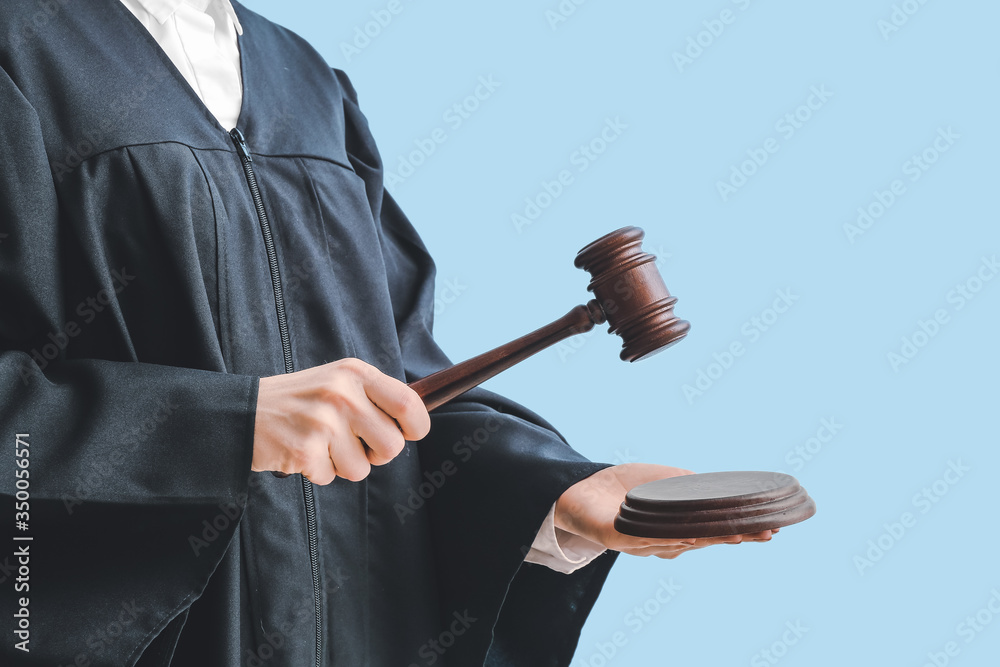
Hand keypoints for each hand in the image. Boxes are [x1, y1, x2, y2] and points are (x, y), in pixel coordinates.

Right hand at [253, 358, 430, 484]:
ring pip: (361, 468)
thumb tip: (414, 423)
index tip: (409, 434)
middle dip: (377, 454)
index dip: (417, 426)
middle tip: (354, 445)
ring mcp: (322, 422)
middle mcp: (342, 394)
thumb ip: (373, 397)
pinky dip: (318, 472)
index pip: (408, 403)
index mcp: (355, 373)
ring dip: (343, 465)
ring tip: (321, 444)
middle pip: (391, 445)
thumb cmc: (300, 400)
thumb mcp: (338, 381)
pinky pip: (331, 477)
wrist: (243, 411)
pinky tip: (302, 450)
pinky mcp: (304, 449)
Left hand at [554, 463, 776, 558]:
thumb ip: (691, 488)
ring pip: (679, 541)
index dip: (742, 532)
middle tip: (763, 533)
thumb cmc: (625, 485)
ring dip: (706, 537)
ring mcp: (643, 542)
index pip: (715, 531)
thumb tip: (720, 491)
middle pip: (705, 540)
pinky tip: (686, 536)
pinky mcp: (619, 538)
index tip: (772, 529)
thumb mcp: (665, 480)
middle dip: (734, 537)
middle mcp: (665, 540)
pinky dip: (666, 537)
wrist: (582, 486)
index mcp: (678, 527)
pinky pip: (646, 539)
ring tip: (734, 534)